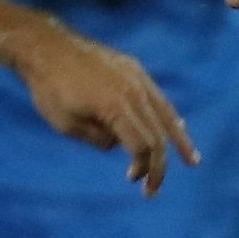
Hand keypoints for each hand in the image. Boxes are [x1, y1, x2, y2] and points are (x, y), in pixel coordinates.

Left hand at [8, 25, 197, 193]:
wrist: (45, 47)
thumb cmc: (50, 90)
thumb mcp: (68, 126)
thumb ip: (99, 140)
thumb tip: (119, 144)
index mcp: (115, 107)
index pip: (142, 146)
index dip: (142, 168)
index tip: (132, 180)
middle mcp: (133, 90)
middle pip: (158, 135)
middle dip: (158, 166)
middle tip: (152, 190)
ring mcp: (136, 76)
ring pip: (166, 114)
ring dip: (180, 140)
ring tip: (193, 160)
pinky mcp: (133, 68)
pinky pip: (157, 97)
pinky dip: (168, 116)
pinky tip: (178, 126)